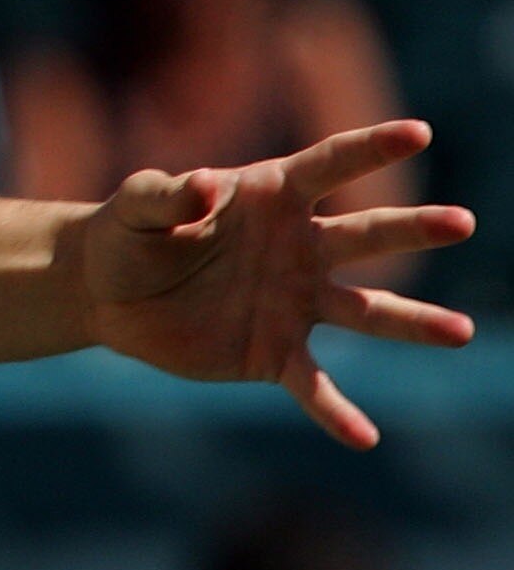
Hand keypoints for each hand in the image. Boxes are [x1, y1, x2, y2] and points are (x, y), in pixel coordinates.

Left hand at [80, 120, 475, 447]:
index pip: (328, 165)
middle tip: (461, 222)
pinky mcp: (275, 353)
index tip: (419, 132)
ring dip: (412, 322)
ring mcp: (294, 302)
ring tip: (460, 331)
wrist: (107, 294)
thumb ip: (167, 193)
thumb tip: (209, 185)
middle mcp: (298, 248)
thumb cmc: (126, 232)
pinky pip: (313, 386)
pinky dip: (336, 411)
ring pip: (364, 311)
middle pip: (363, 235)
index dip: (370, 148)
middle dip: (412, 228)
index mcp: (270, 196)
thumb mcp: (135, 204)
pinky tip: (365, 437)